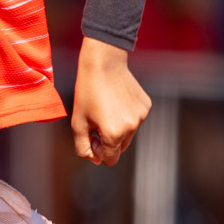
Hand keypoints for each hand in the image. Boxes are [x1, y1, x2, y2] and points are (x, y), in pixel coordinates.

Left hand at [70, 37, 150, 164]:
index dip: (99, 152)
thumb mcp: (77, 121)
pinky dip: (126, 115)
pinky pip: (135, 119)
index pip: (110, 159)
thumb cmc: (87, 92)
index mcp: (113, 134)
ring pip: (129, 134)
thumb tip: (95, 160)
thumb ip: (83, 146)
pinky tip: (116, 99)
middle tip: (95, 122)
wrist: (104, 63)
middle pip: (120, 148)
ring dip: (118, 128)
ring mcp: (141, 116)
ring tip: (105, 108)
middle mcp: (131, 127)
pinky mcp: (146, 106)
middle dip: (108, 141)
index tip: (92, 138)